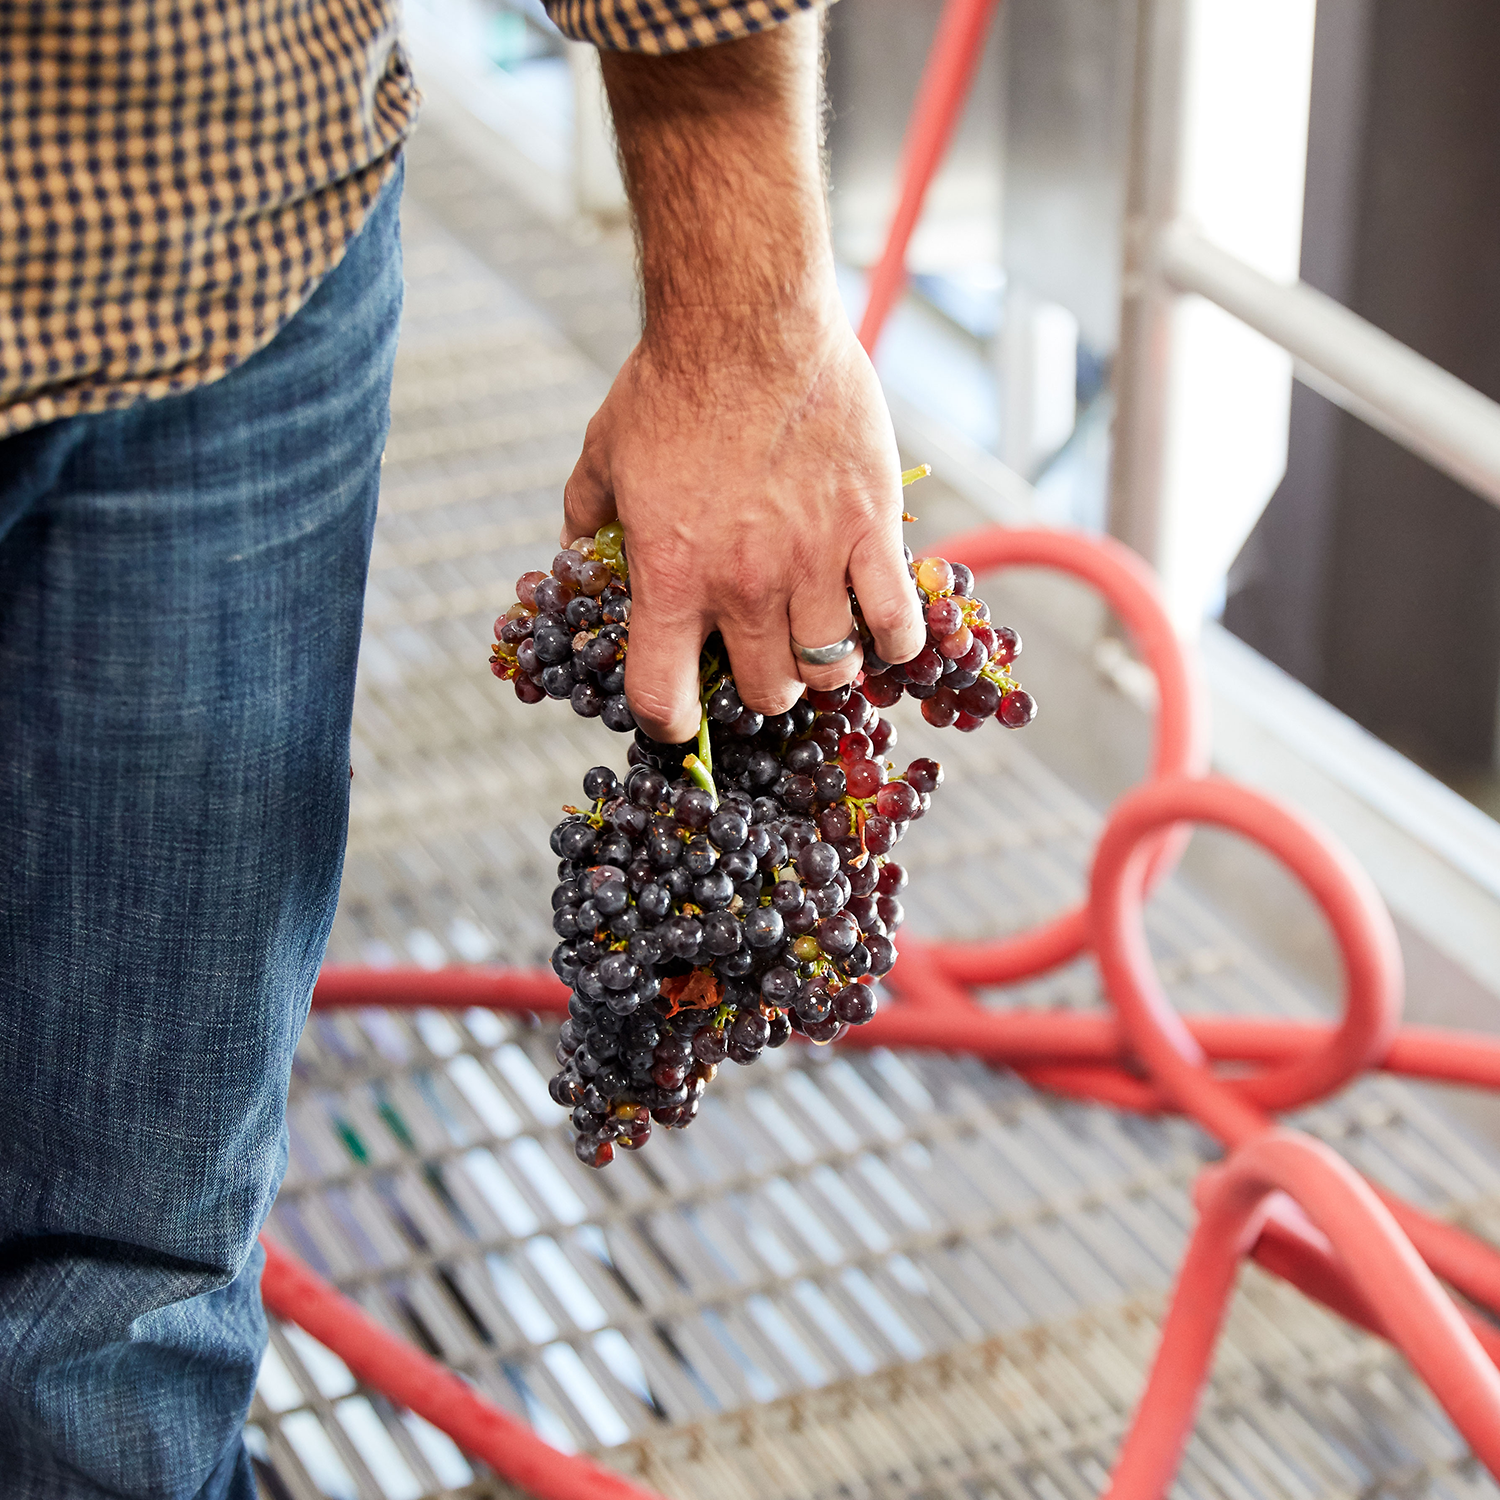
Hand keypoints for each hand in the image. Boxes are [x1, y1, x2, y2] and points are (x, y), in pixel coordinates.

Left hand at [561, 302, 922, 743]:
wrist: (748, 319)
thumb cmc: (670, 384)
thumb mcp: (602, 454)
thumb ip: (585, 518)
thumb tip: (573, 555)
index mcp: (673, 578)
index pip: (663, 699)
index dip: (666, 720)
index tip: (676, 710)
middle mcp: (745, 587)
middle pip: (764, 694)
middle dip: (758, 688)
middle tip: (759, 656)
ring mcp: (815, 563)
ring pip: (831, 670)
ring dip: (822, 666)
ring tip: (819, 638)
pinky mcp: (871, 530)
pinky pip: (898, 621)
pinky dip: (894, 640)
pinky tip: (882, 628)